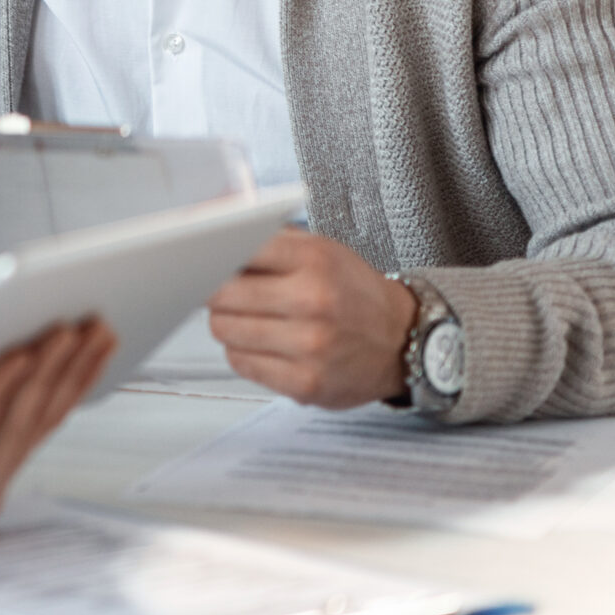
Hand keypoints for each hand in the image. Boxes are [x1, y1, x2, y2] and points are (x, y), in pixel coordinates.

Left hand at [0, 320, 114, 540]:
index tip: (100, 330)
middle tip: (93, 318)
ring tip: (63, 328)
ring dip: (44, 370)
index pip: (42, 415)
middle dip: (70, 364)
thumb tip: (13, 333)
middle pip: (38, 415)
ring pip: (15, 421)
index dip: (76, 373)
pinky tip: (12, 355)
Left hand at [207, 228, 415, 407]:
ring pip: (223, 329)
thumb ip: (268, 239)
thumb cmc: (353, 293)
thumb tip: (214, 230)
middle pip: (219, 294)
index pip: (235, 250)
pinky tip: (267, 345)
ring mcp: (309, 346)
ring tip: (253, 320)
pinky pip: (239, 363)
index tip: (210, 263)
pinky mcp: (305, 383)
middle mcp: (313, 301)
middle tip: (231, 295)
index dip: (216, 258)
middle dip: (218, 294)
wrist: (404, 340)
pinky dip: (244, 353)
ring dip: (229, 324)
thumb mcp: (321, 250)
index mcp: (315, 259)